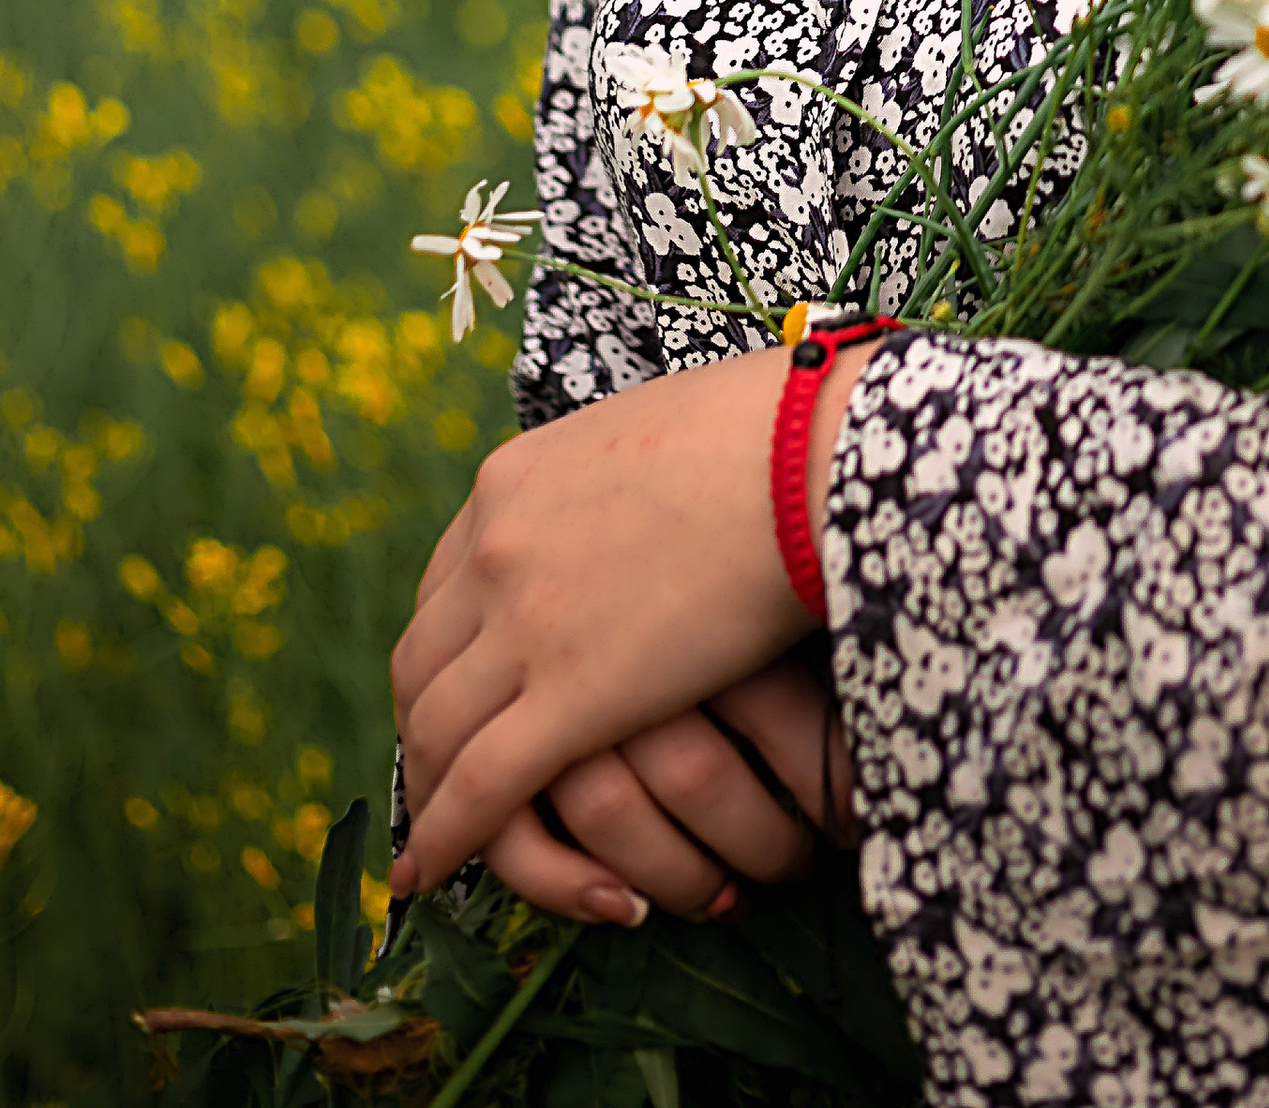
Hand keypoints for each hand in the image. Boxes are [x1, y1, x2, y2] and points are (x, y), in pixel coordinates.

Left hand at [391, 337, 876, 898]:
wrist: (810, 450)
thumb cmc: (771, 431)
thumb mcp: (655, 432)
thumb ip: (616, 479)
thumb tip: (637, 503)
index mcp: (515, 479)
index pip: (444, 584)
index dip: (445, 650)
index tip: (459, 686)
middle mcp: (497, 546)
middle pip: (422, 661)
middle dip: (422, 723)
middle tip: (439, 771)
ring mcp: (525, 622)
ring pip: (435, 730)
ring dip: (428, 791)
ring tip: (434, 838)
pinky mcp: (573, 697)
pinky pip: (481, 787)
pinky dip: (446, 838)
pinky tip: (432, 874)